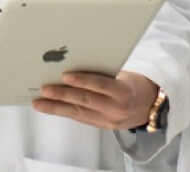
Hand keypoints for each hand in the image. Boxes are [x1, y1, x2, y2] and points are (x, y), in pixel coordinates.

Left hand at [32, 70, 158, 129]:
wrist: (150, 107)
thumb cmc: (135, 84)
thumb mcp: (125, 75)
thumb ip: (104, 72)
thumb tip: (75, 64)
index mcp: (124, 92)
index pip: (101, 85)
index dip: (83, 80)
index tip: (65, 75)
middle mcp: (116, 108)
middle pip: (85, 101)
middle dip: (62, 95)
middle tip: (44, 89)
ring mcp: (108, 120)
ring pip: (78, 113)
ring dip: (56, 107)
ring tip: (39, 103)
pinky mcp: (102, 126)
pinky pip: (80, 119)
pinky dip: (64, 112)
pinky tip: (51, 108)